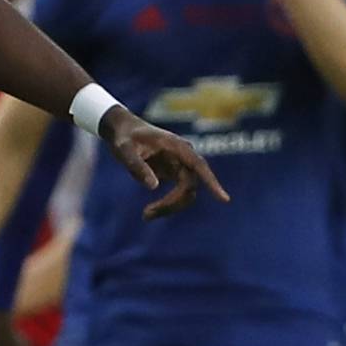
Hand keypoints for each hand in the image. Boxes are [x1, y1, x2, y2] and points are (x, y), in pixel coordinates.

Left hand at [99, 108, 228, 218]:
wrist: (122, 130)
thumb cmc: (124, 137)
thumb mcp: (124, 149)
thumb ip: (137, 166)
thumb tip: (154, 187)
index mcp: (176, 146)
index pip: (198, 165)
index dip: (211, 182)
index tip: (224, 199)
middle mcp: (183, 156)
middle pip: (190, 186)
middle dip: (173, 203)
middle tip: (147, 214)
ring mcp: (180, 165)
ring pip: (186, 193)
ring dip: (170, 207)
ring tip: (146, 216)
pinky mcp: (174, 173)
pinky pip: (178, 194)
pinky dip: (167, 205)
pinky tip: (149, 213)